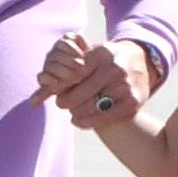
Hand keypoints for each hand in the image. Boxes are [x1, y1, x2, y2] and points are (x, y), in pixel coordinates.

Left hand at [32, 33, 152, 129]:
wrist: (142, 61)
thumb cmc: (108, 60)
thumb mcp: (92, 55)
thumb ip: (69, 67)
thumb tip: (35, 94)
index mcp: (101, 54)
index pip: (73, 74)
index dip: (60, 85)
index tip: (55, 90)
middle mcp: (114, 69)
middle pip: (80, 92)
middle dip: (67, 100)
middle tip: (61, 103)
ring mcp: (125, 86)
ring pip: (92, 106)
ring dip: (77, 112)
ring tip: (72, 113)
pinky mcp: (133, 102)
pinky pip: (106, 117)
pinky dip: (89, 122)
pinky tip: (79, 121)